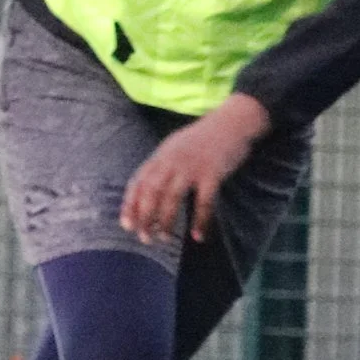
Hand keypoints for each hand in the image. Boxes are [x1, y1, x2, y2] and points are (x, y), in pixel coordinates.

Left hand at [118, 93, 270, 246]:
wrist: (231, 122)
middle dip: (145, 217)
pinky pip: (204, 201)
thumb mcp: (175, 147)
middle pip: (151, 192)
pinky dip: (200, 220)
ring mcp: (192, 167)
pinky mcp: (213, 173)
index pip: (138, 182)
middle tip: (144, 238)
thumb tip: (146, 190)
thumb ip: (161, 166)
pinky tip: (197, 236)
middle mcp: (172, 161)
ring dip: (166, 221)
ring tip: (164, 238)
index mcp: (161, 156)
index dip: (130, 205)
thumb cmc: (202, 139)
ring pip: (172, 198)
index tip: (127, 225)